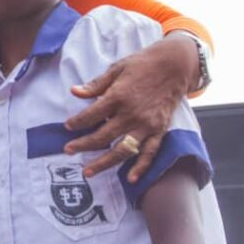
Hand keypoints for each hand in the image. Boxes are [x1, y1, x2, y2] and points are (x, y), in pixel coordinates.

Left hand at [64, 35, 198, 179]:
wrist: (175, 65)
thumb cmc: (144, 64)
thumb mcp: (117, 68)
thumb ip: (96, 84)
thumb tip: (74, 92)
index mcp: (118, 96)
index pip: (91, 115)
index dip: (77, 122)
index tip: (68, 126)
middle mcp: (131, 114)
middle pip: (102, 136)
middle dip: (82, 145)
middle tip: (68, 150)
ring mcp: (146, 125)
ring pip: (121, 150)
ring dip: (103, 163)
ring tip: (88, 171)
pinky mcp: (159, 130)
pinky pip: (149, 153)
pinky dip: (141, 167)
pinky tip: (131, 179)